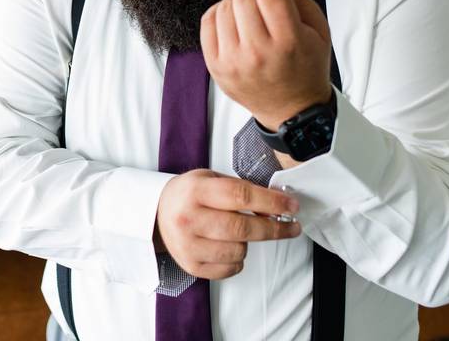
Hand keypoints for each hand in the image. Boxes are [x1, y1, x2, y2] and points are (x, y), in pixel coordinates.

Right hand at [155, 169, 300, 278]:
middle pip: (242, 228)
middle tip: (290, 227)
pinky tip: (228, 246)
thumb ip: (241, 190)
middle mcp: (189, 218)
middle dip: (273, 228)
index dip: (271, 202)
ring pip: (239, 251)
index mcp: (196, 191)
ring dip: (248, 243)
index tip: (291, 206)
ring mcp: (188, 244)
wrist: (157, 214)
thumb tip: (276, 205)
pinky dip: (238, 260)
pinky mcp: (191, 265)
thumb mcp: (210, 179)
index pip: (241, 196)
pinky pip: (230, 268)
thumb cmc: (189, 195)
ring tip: (238, 233)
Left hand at [199, 0, 331, 129]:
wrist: (292, 109)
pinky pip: (208, 22)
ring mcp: (233, 61)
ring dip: (236, 0)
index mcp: (288, 41)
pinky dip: (219, 13)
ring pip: (224, 6)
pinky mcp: (215, 67)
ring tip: (249, 11)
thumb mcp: (318, 31)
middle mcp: (257, 52)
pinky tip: (233, 20)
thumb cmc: (306, 68)